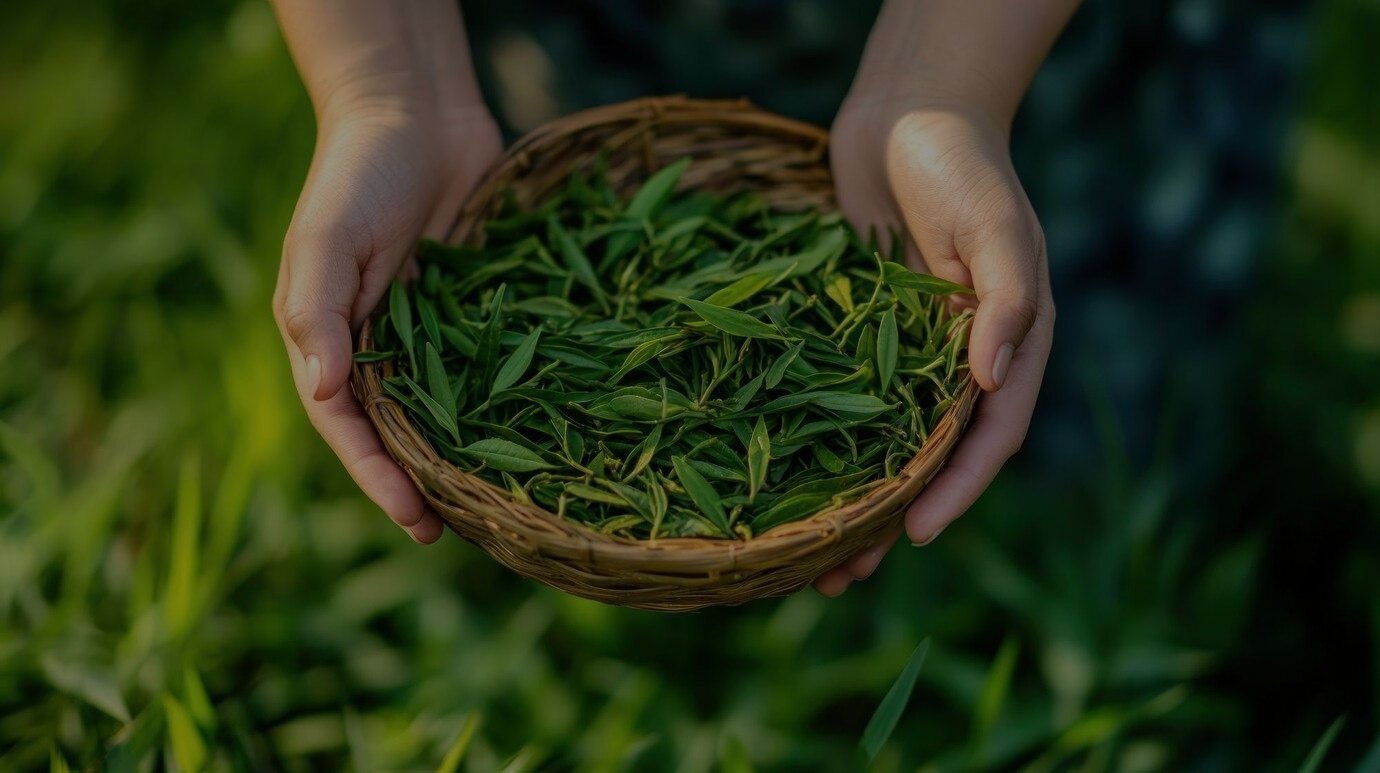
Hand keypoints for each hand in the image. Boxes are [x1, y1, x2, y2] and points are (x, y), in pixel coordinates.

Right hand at [273, 99, 501, 542]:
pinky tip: (540, 433)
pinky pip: (490, 365)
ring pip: (448, 409)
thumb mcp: (325, 237)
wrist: (415, 114)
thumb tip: (324, 391)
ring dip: (468, 455)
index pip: (351, 428)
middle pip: (400, 431)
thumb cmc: (358, 173)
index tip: (417, 521)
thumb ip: (317, 309)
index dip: (379, 477)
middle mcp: (378, 346)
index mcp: (330, 340)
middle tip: (463, 534)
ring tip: (503, 505)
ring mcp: (429, 332)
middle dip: (426, 483)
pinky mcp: (475, 311)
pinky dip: (507, 400)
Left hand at [814, 99, 1054, 594]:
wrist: (908, 112)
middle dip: (888, 518)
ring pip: (876, 442)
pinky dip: (813, 438)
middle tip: (840, 576)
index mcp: (1006, 348)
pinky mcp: (855, 334)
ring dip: (845, 497)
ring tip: (804, 559)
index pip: (987, 436)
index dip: (955, 489)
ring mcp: (903, 351)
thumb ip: (1005, 299)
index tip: (916, 532)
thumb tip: (994, 380)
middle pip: (926, 458)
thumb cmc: (962, 162)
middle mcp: (957, 361)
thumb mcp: (996, 225)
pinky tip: (775, 474)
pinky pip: (835, 397)